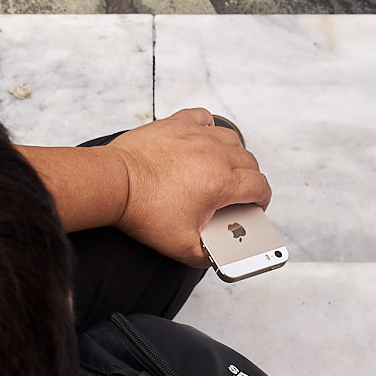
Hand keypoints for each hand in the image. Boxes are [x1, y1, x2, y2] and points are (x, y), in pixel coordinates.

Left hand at [108, 108, 271, 264]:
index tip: (254, 207)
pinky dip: (209, 128)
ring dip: (233, 154)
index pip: (260, 187)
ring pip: (231, 138)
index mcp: (221, 182)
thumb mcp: (182, 246)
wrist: (113, 184)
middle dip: (249, 180)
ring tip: (223, 169)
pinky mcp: (175, 124)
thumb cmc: (143, 211)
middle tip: (237, 195)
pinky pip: (203, 118)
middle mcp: (214, 153)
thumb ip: (210, 256)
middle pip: (249, 162)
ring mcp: (195, 135)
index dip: (262, 200)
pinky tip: (203, 139)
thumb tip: (222, 257)